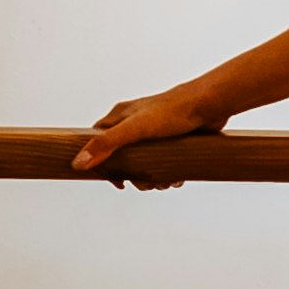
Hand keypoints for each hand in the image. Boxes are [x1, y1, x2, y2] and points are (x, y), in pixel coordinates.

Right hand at [73, 82, 234, 184]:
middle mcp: (134, 123)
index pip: (97, 141)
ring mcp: (153, 132)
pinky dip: (167, 173)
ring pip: (143, 163)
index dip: (101, 163)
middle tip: (147, 184)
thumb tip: (79, 164)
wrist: (209, 104)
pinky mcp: (170, 139)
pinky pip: (162, 162)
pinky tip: (176, 177)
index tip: (116, 180)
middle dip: (134, 176)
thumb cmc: (173, 111)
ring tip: (166, 181)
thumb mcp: (135, 129)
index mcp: (120, 116)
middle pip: (122, 158)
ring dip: (153, 178)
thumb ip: (107, 145)